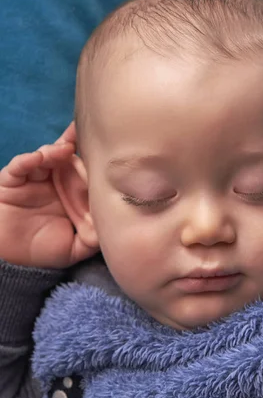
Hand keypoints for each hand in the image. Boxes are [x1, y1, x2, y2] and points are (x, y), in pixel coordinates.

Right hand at [0, 123, 98, 268]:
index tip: (105, 144)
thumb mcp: (77, 246)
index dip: (92, 156)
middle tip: (86, 136)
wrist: (12, 262)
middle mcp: (53, 181)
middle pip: (65, 156)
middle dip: (75, 143)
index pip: (84, 169)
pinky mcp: (11, 181)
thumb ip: (95, 235)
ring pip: (44, 156)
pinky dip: (27, 160)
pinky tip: (38, 158)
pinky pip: (18, 166)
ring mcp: (32, 179)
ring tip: (64, 148)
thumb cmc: (44, 250)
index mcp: (71, 192)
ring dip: (54, 150)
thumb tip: (116, 224)